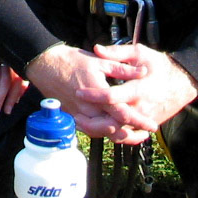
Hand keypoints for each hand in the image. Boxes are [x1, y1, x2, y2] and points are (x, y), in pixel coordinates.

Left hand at [0, 22, 27, 115]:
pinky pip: (22, 75)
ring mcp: (10, 55)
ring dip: (12, 96)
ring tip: (6, 111)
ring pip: (16, 78)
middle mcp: (3, 51)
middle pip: (7, 77)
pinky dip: (20, 88)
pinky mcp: (14, 57)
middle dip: (2, 97)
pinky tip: (16, 100)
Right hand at [24, 43, 147, 142]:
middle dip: (132, 133)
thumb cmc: (72, 61)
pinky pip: (91, 131)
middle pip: (115, 128)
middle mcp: (89, 109)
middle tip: (145, 133)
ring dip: (119, 136)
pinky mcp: (72, 117)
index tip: (152, 125)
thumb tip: (143, 72)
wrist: (45, 65)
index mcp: (98, 94)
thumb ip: (122, 69)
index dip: (139, 121)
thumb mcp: (99, 61)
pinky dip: (103, 133)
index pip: (123, 113)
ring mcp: (79, 115)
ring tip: (133, 135)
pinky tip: (112, 131)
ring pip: (103, 133)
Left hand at [74, 43, 197, 138]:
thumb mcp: (140, 53)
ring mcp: (145, 119)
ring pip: (119, 132)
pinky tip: (100, 128)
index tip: (78, 92)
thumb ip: (117, 53)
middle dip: (93, 121)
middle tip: (75, 115)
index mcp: (138, 89)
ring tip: (82, 123)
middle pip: (113, 120)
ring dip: (100, 130)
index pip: (112, 97)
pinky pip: (128, 135)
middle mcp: (141, 108)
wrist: (183, 82)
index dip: (94, 95)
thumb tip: (97, 49)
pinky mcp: (147, 125)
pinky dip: (114, 134)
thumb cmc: (160, 65)